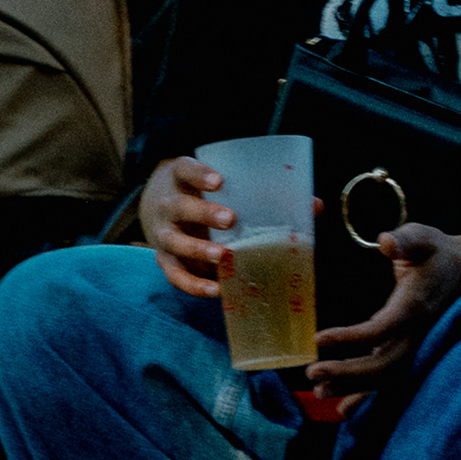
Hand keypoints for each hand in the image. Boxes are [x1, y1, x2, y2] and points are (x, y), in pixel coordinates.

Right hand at [142, 155, 236, 297]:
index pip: (186, 170)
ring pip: (175, 242)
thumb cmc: (197, 191)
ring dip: (198, 250)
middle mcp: (166, 205)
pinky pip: (175, 275)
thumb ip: (243, 187)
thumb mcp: (209, 179)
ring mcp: (162, 234)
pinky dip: (194, 284)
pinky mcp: (164, 260)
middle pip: (180, 207)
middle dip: (205, 214)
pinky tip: (216, 289)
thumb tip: (304, 202)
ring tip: (222, 255)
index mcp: (178, 178)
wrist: (156, 206)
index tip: (219, 181)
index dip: (200, 175)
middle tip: (230, 219)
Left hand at [307, 225, 460, 403]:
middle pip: (382, 364)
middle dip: (347, 372)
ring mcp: (416, 347)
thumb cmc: (438, 252)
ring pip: (385, 378)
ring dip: (352, 387)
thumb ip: (405, 239)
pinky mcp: (411, 351)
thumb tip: (387, 241)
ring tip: (318, 390)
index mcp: (415, 306)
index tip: (320, 338)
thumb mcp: (422, 237)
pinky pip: (390, 381)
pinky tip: (343, 410)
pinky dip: (368, 397)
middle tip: (312, 372)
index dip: (351, 337)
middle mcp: (417, 334)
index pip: (382, 329)